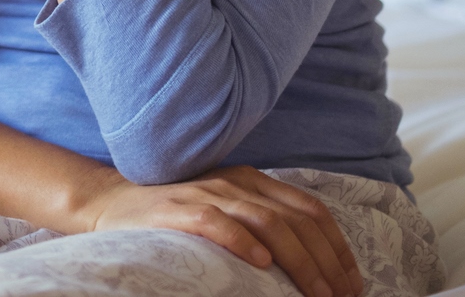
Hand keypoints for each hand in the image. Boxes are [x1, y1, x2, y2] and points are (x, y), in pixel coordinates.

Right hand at [81, 164, 361, 296]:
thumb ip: (261, 222)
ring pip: (266, 221)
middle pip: (294, 220)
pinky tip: (261, 264)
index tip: (352, 282)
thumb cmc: (175, 216)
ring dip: (298, 261)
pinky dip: (242, 241)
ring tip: (316, 293)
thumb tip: (311, 264)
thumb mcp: (226, 209)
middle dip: (325, 263)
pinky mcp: (178, 210)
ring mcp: (206, 193)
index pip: (309, 209)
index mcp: (252, 180)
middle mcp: (235, 181)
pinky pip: (217, 222)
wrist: (112, 202)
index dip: (337, 247)